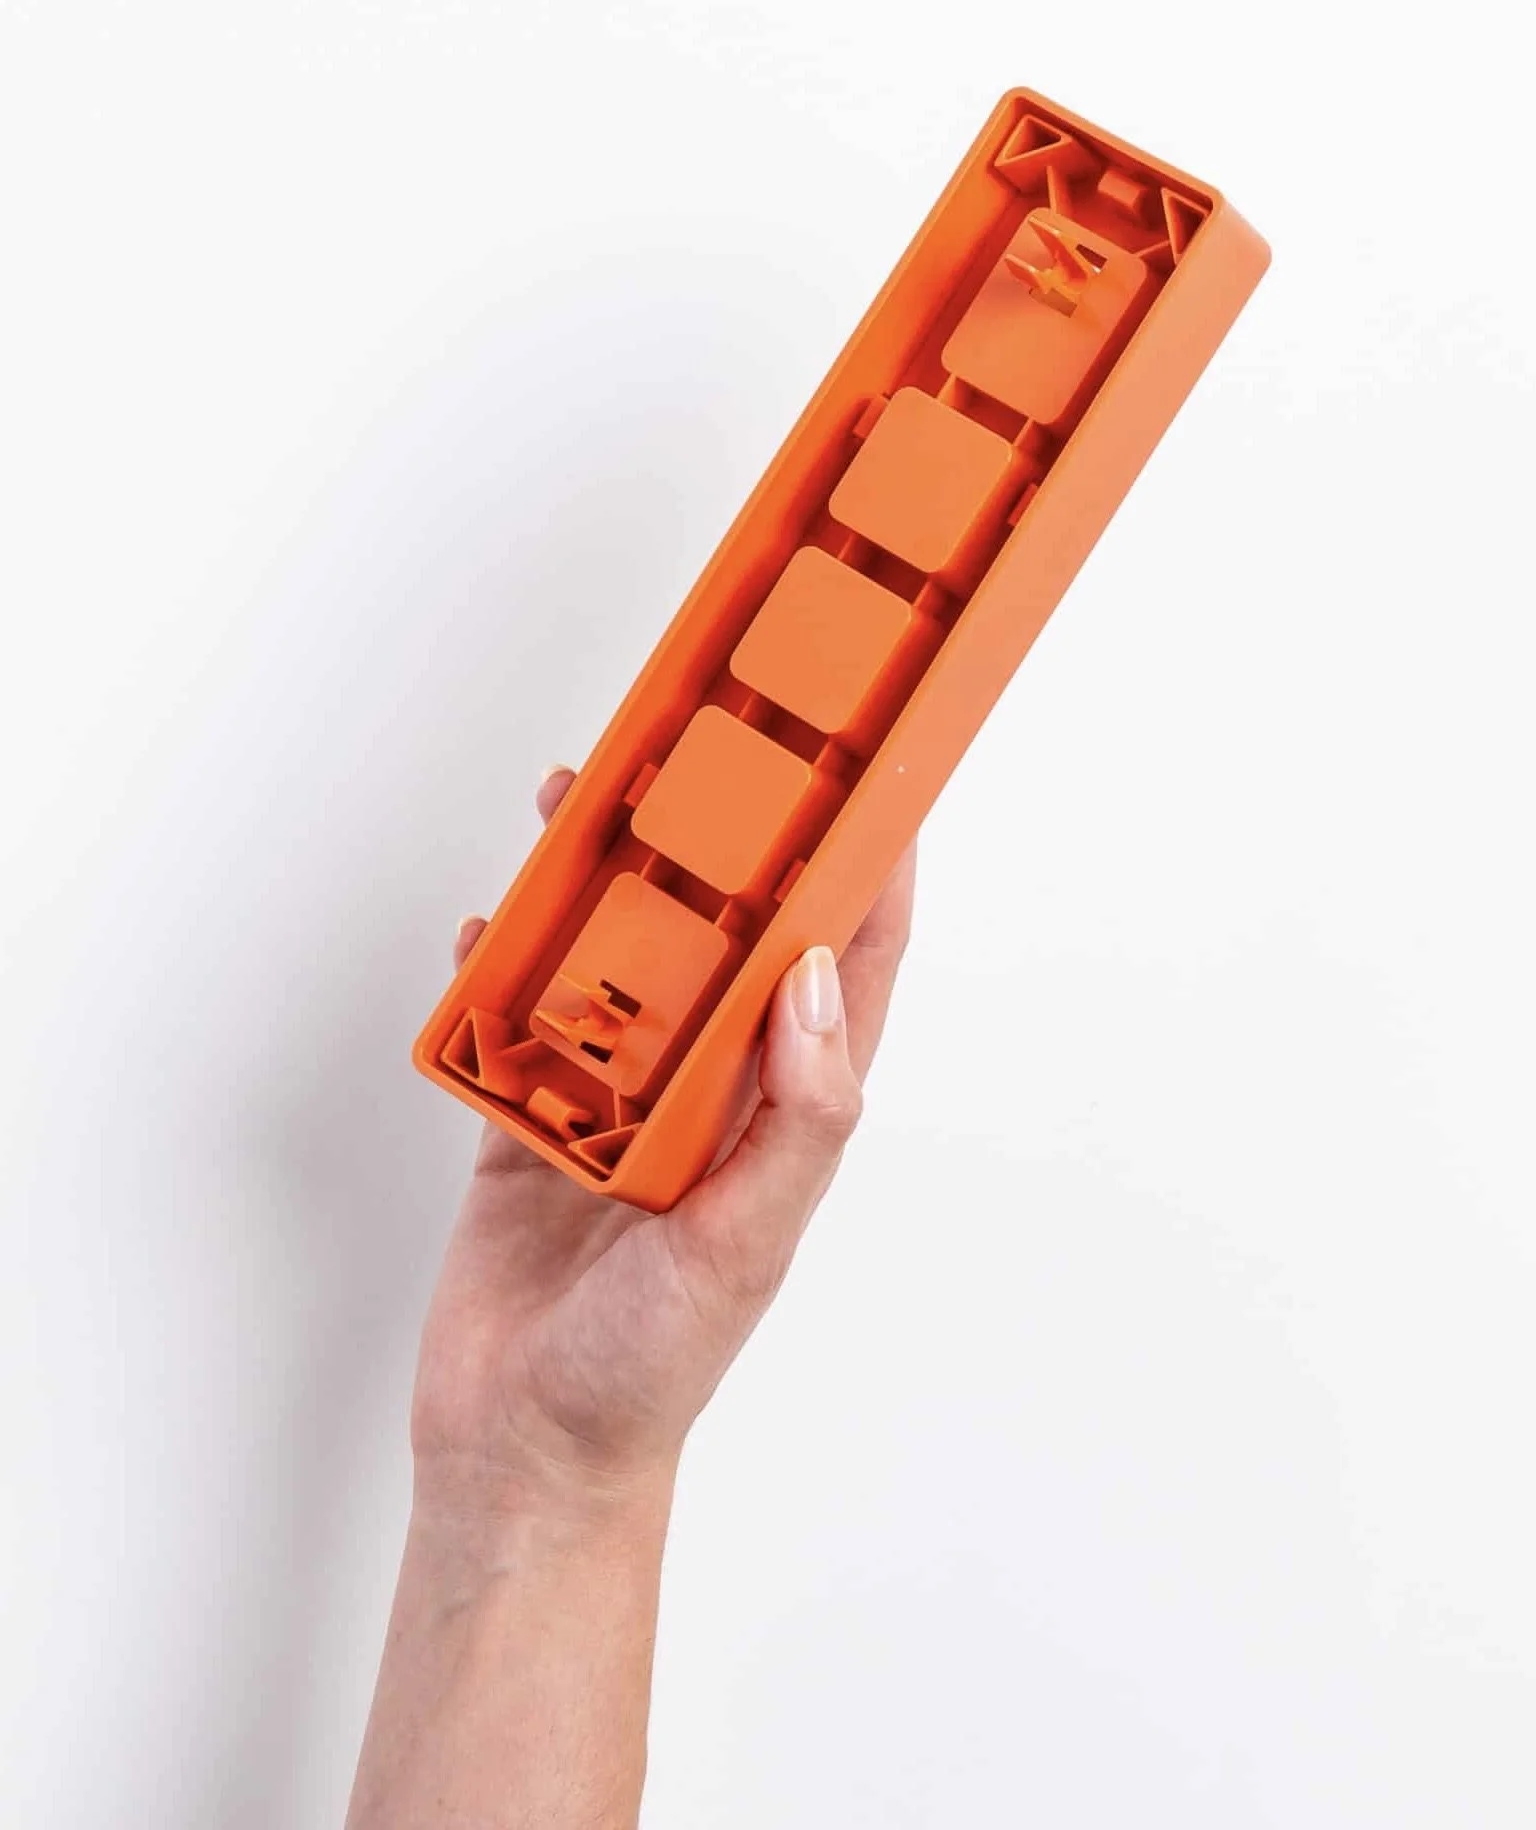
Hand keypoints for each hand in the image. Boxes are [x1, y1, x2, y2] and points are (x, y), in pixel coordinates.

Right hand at [411, 764, 915, 1516]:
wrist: (523, 1450)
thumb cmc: (653, 1365)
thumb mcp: (749, 1240)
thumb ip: (799, 1113)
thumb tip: (816, 975)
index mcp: (784, 1107)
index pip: (845, 958)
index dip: (869, 862)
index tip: (871, 767)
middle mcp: (711, 1087)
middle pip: (724, 929)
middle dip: (718, 836)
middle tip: (700, 746)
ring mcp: (617, 1094)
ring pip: (617, 953)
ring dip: (601, 880)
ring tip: (573, 806)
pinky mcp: (530, 1118)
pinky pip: (518, 1014)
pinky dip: (502, 963)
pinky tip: (487, 926)